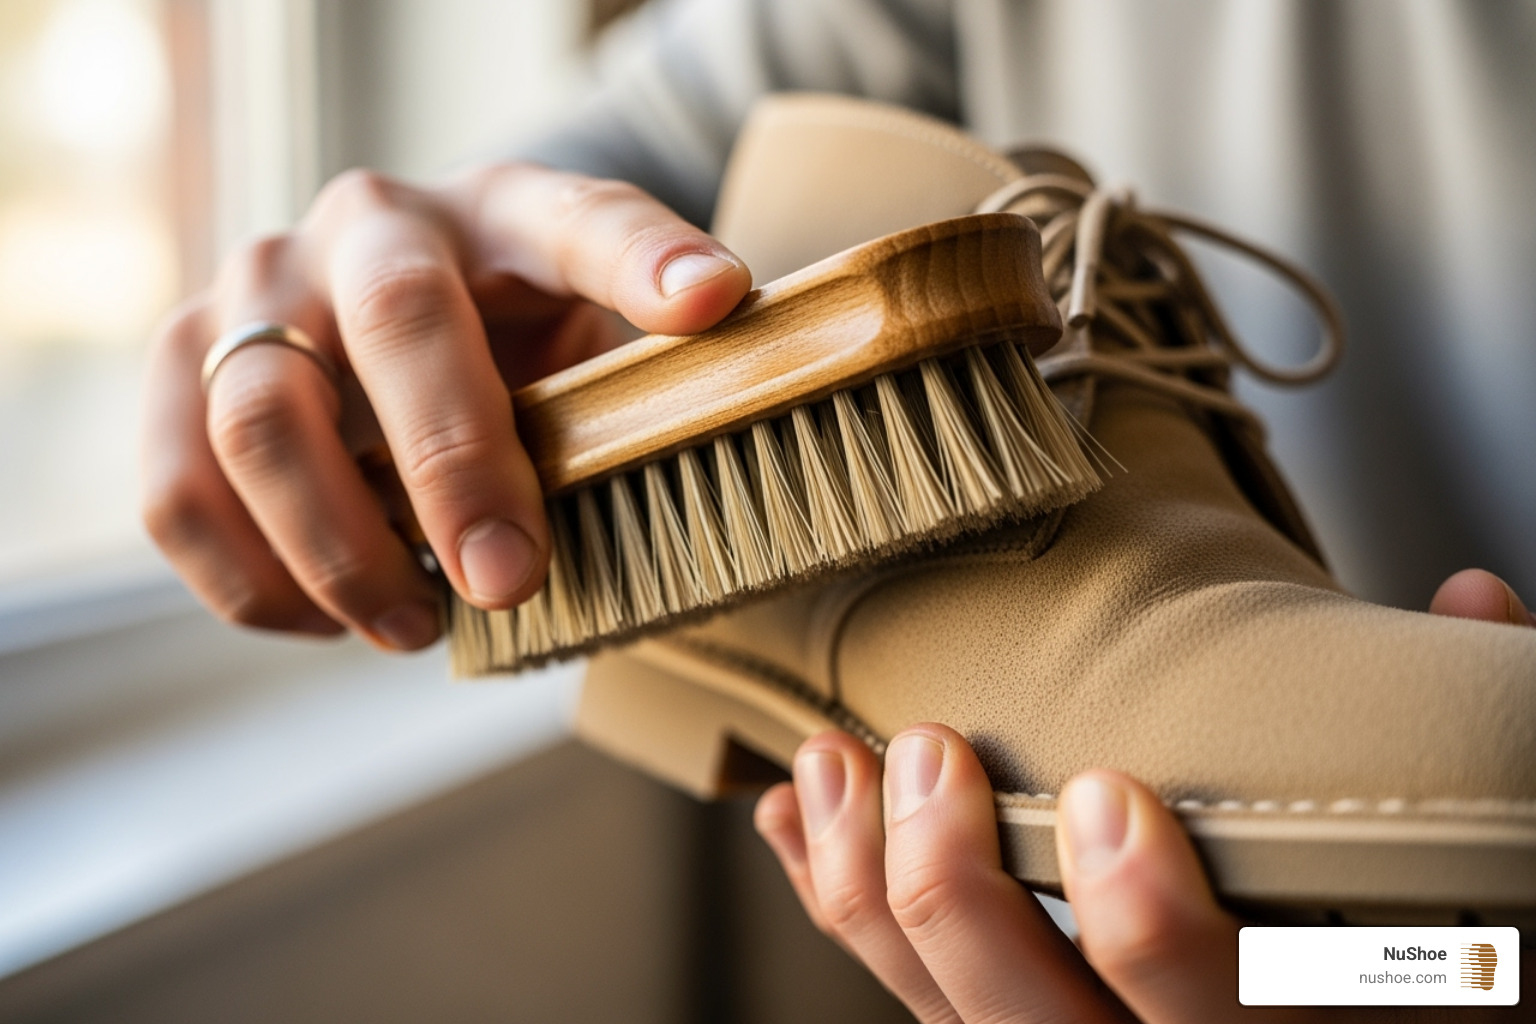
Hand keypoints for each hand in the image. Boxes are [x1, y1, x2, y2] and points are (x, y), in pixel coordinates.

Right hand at [141, 164, 749, 648]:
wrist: (385, 321)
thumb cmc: (508, 345)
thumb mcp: (587, 345)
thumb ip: (639, 386)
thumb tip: (710, 447)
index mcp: (501, 210)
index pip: (584, 217)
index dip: (646, 261)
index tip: (711, 303)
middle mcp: (368, 227)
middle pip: (395, 319)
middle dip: (455, 467)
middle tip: (506, 579)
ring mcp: (257, 288)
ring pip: (260, 417)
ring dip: (342, 549)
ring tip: (417, 625)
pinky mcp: (183, 367)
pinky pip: (179, 492)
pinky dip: (255, 582)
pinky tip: (333, 617)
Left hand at [754, 569, 1532, 1021]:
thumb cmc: (1425, 961)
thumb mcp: (1474, 880)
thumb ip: (1471, 755)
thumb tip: (1474, 605)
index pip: (1220, 1012)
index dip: (1151, 929)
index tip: (1104, 799)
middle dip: (959, 893)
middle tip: (927, 753)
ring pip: (945, 1017)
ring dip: (865, 889)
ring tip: (828, 764)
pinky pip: (906, 996)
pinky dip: (841, 907)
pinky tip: (802, 826)